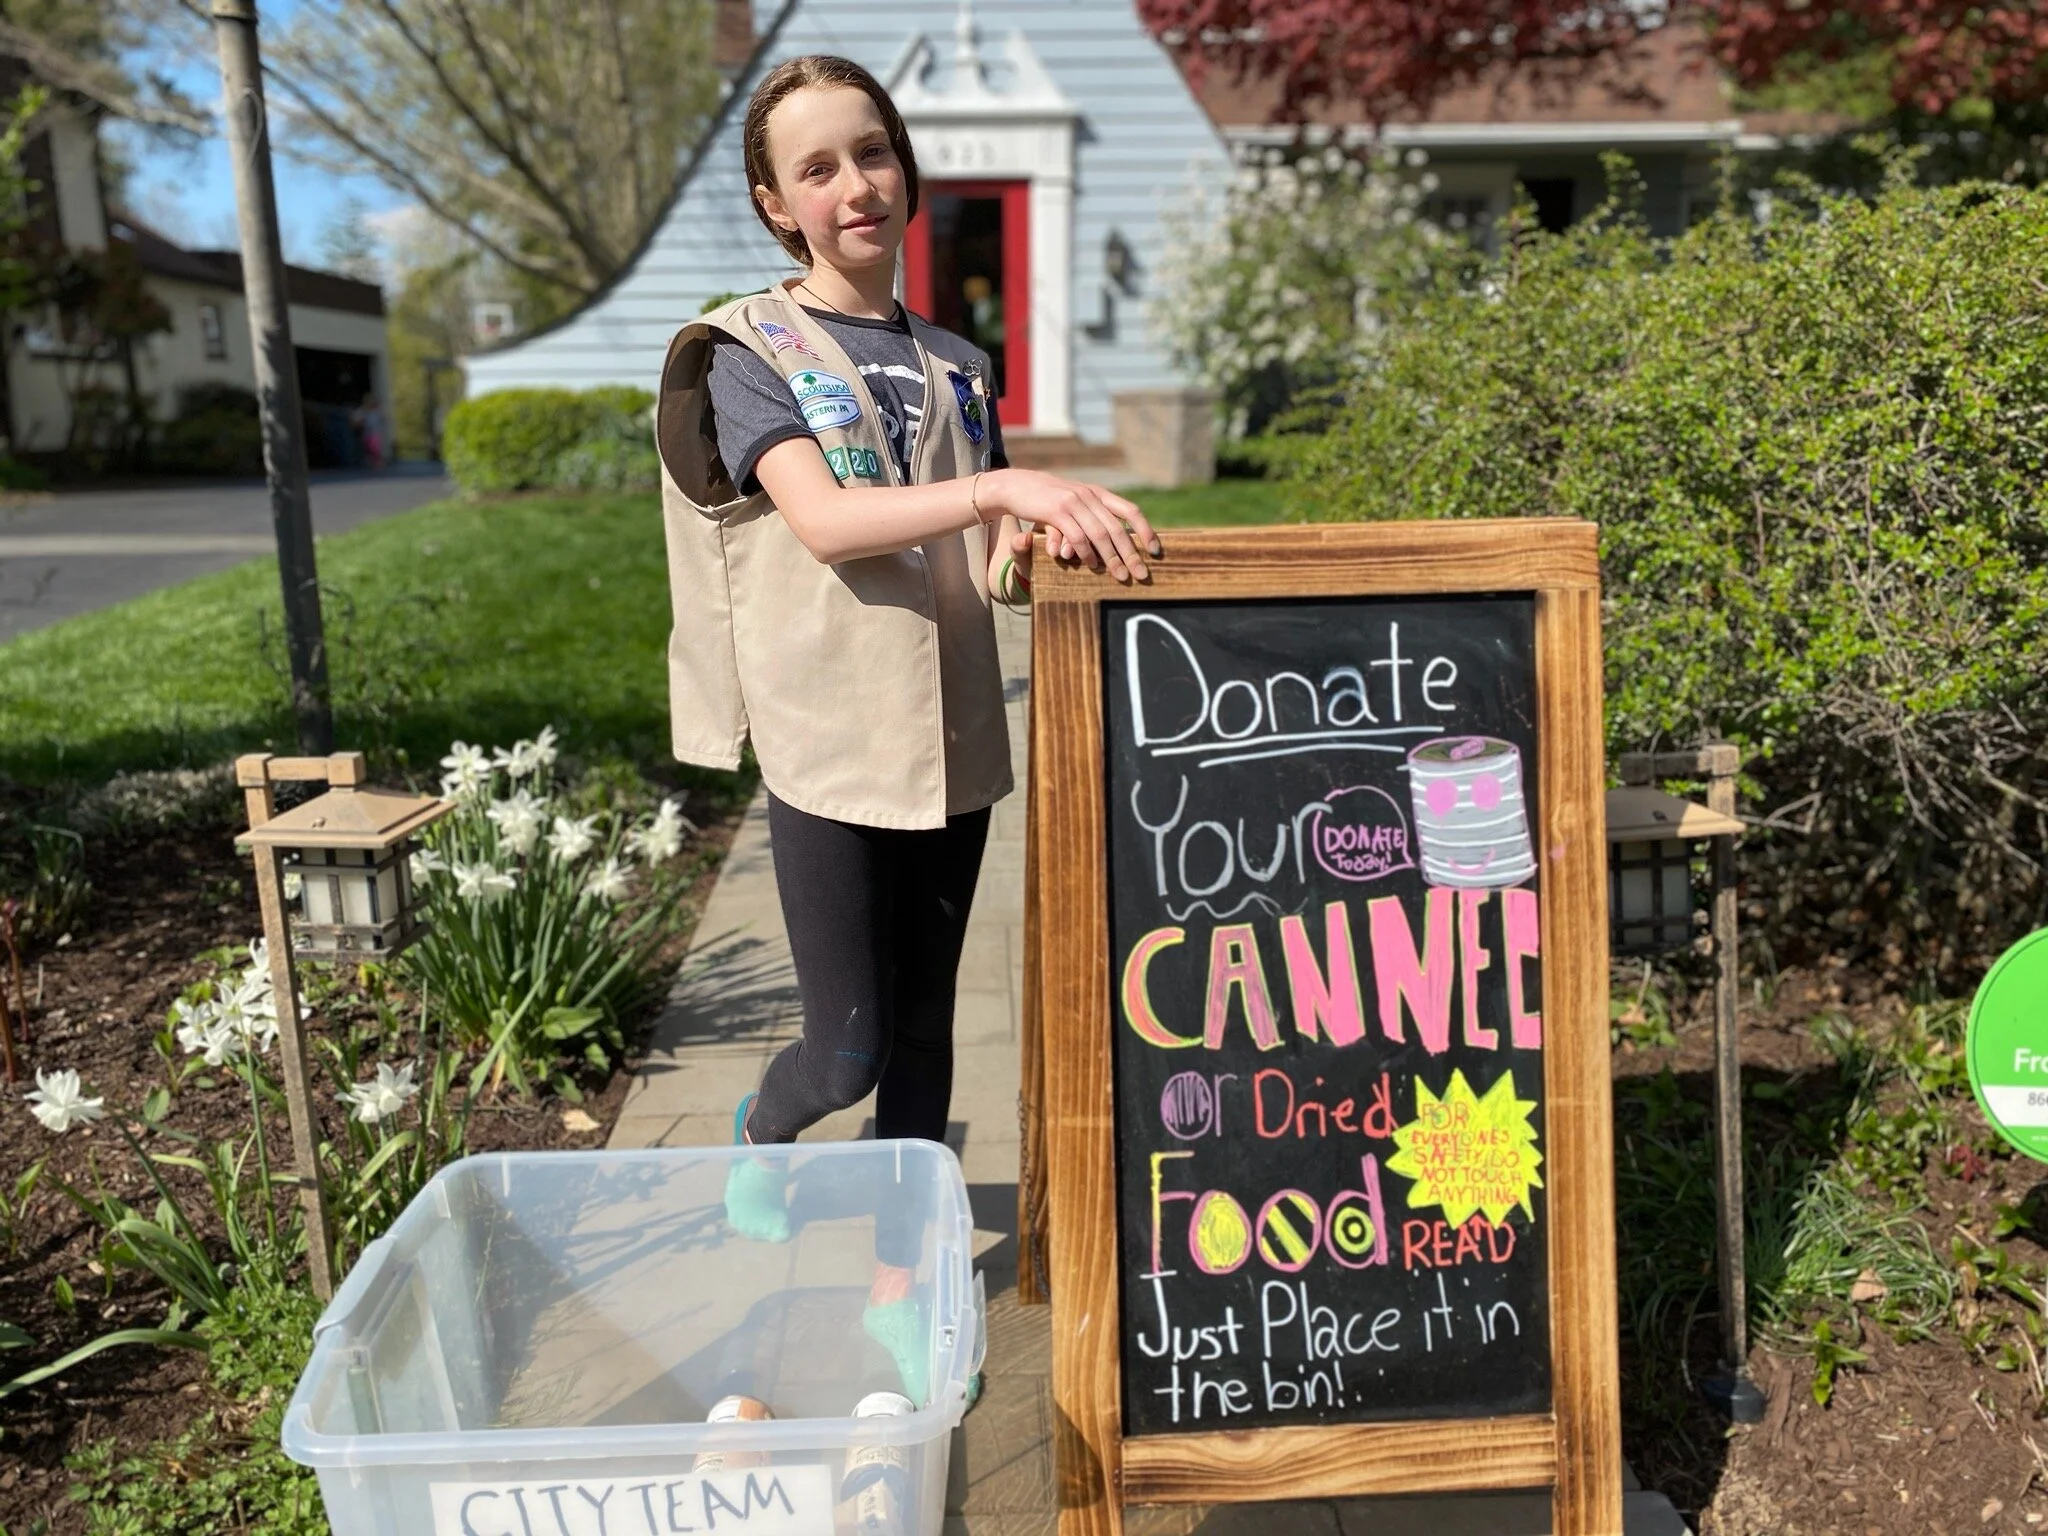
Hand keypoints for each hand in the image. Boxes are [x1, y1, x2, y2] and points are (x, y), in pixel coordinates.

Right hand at [983, 469, 1159, 582]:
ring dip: (1113, 559)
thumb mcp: (1077, 502)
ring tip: (1122, 576)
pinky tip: (1092, 566)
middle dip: (1132, 554)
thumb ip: (1096, 515)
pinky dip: (1087, 554)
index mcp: (1098, 494)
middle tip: (1142, 574)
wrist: (1018, 486)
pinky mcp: (1057, 512)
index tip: (1156, 551)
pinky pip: (1078, 537)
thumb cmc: (1050, 500)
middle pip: (1118, 529)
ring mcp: (1074, 503)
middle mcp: (1090, 496)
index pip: (1130, 511)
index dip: (1146, 531)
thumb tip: (1121, 535)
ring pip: (1100, 535)